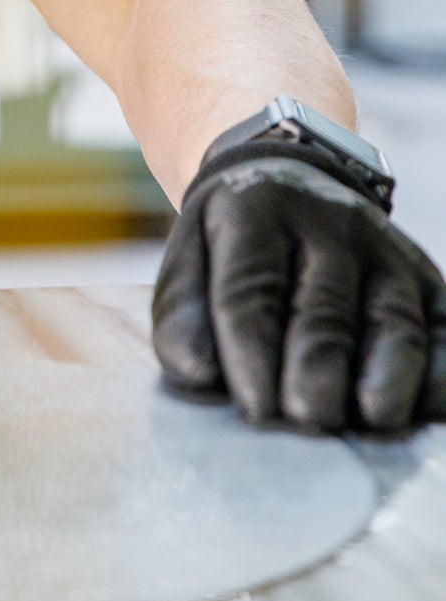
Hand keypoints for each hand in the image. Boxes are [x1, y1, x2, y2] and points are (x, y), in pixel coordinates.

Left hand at [153, 146, 445, 433]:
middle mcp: (328, 224)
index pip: (251, 287)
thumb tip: (195, 374)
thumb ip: (182, 315)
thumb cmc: (231, 244)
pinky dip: (440, 372)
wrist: (290, 181)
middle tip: (307, 419)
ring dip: (387, 373)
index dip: (251, 352)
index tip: (253, 408)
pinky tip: (426, 409)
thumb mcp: (190, 256)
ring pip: (392, 317)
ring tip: (373, 419)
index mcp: (256, 212)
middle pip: (324, 306)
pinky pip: (444, 327)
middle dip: (317, 369)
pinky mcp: (425, 278)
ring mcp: (385, 250)